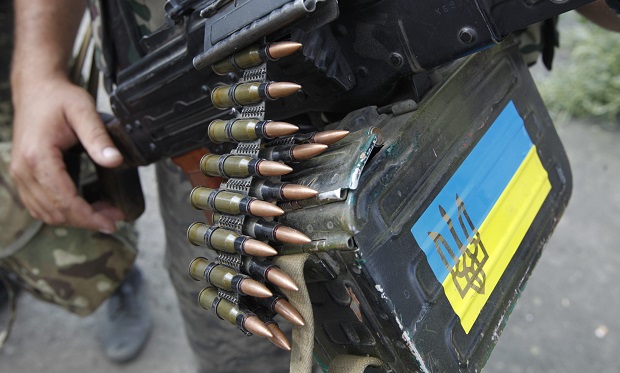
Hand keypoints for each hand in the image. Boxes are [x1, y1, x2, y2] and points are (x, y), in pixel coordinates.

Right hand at [10, 76, 124, 232]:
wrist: (35, 88)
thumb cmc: (58, 97)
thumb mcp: (84, 111)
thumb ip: (98, 137)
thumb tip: (114, 161)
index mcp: (38, 156)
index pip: (63, 199)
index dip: (89, 216)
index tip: (111, 222)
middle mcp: (23, 169)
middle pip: (55, 211)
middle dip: (86, 220)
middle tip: (113, 218)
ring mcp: (20, 174)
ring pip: (45, 212)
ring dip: (75, 218)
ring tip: (103, 213)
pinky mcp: (23, 175)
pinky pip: (39, 205)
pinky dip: (61, 212)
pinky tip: (84, 208)